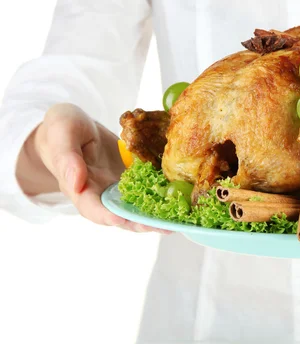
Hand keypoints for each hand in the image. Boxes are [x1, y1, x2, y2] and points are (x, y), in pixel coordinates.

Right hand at [17, 103, 170, 233]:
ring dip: (156, 217)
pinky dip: (163, 197)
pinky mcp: (134, 179)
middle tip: (163, 227)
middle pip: (121, 215)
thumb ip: (67, 158)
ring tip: (176, 223)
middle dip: (141, 223)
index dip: (107, 215)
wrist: (74, 126)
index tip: (121, 218)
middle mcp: (101, 194)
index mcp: (80, 188)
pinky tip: (182, 201)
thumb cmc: (63, 129)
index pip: (92, 208)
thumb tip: (76, 183)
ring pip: (138, 208)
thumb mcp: (62, 134)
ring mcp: (119, 189)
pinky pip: (148, 190)